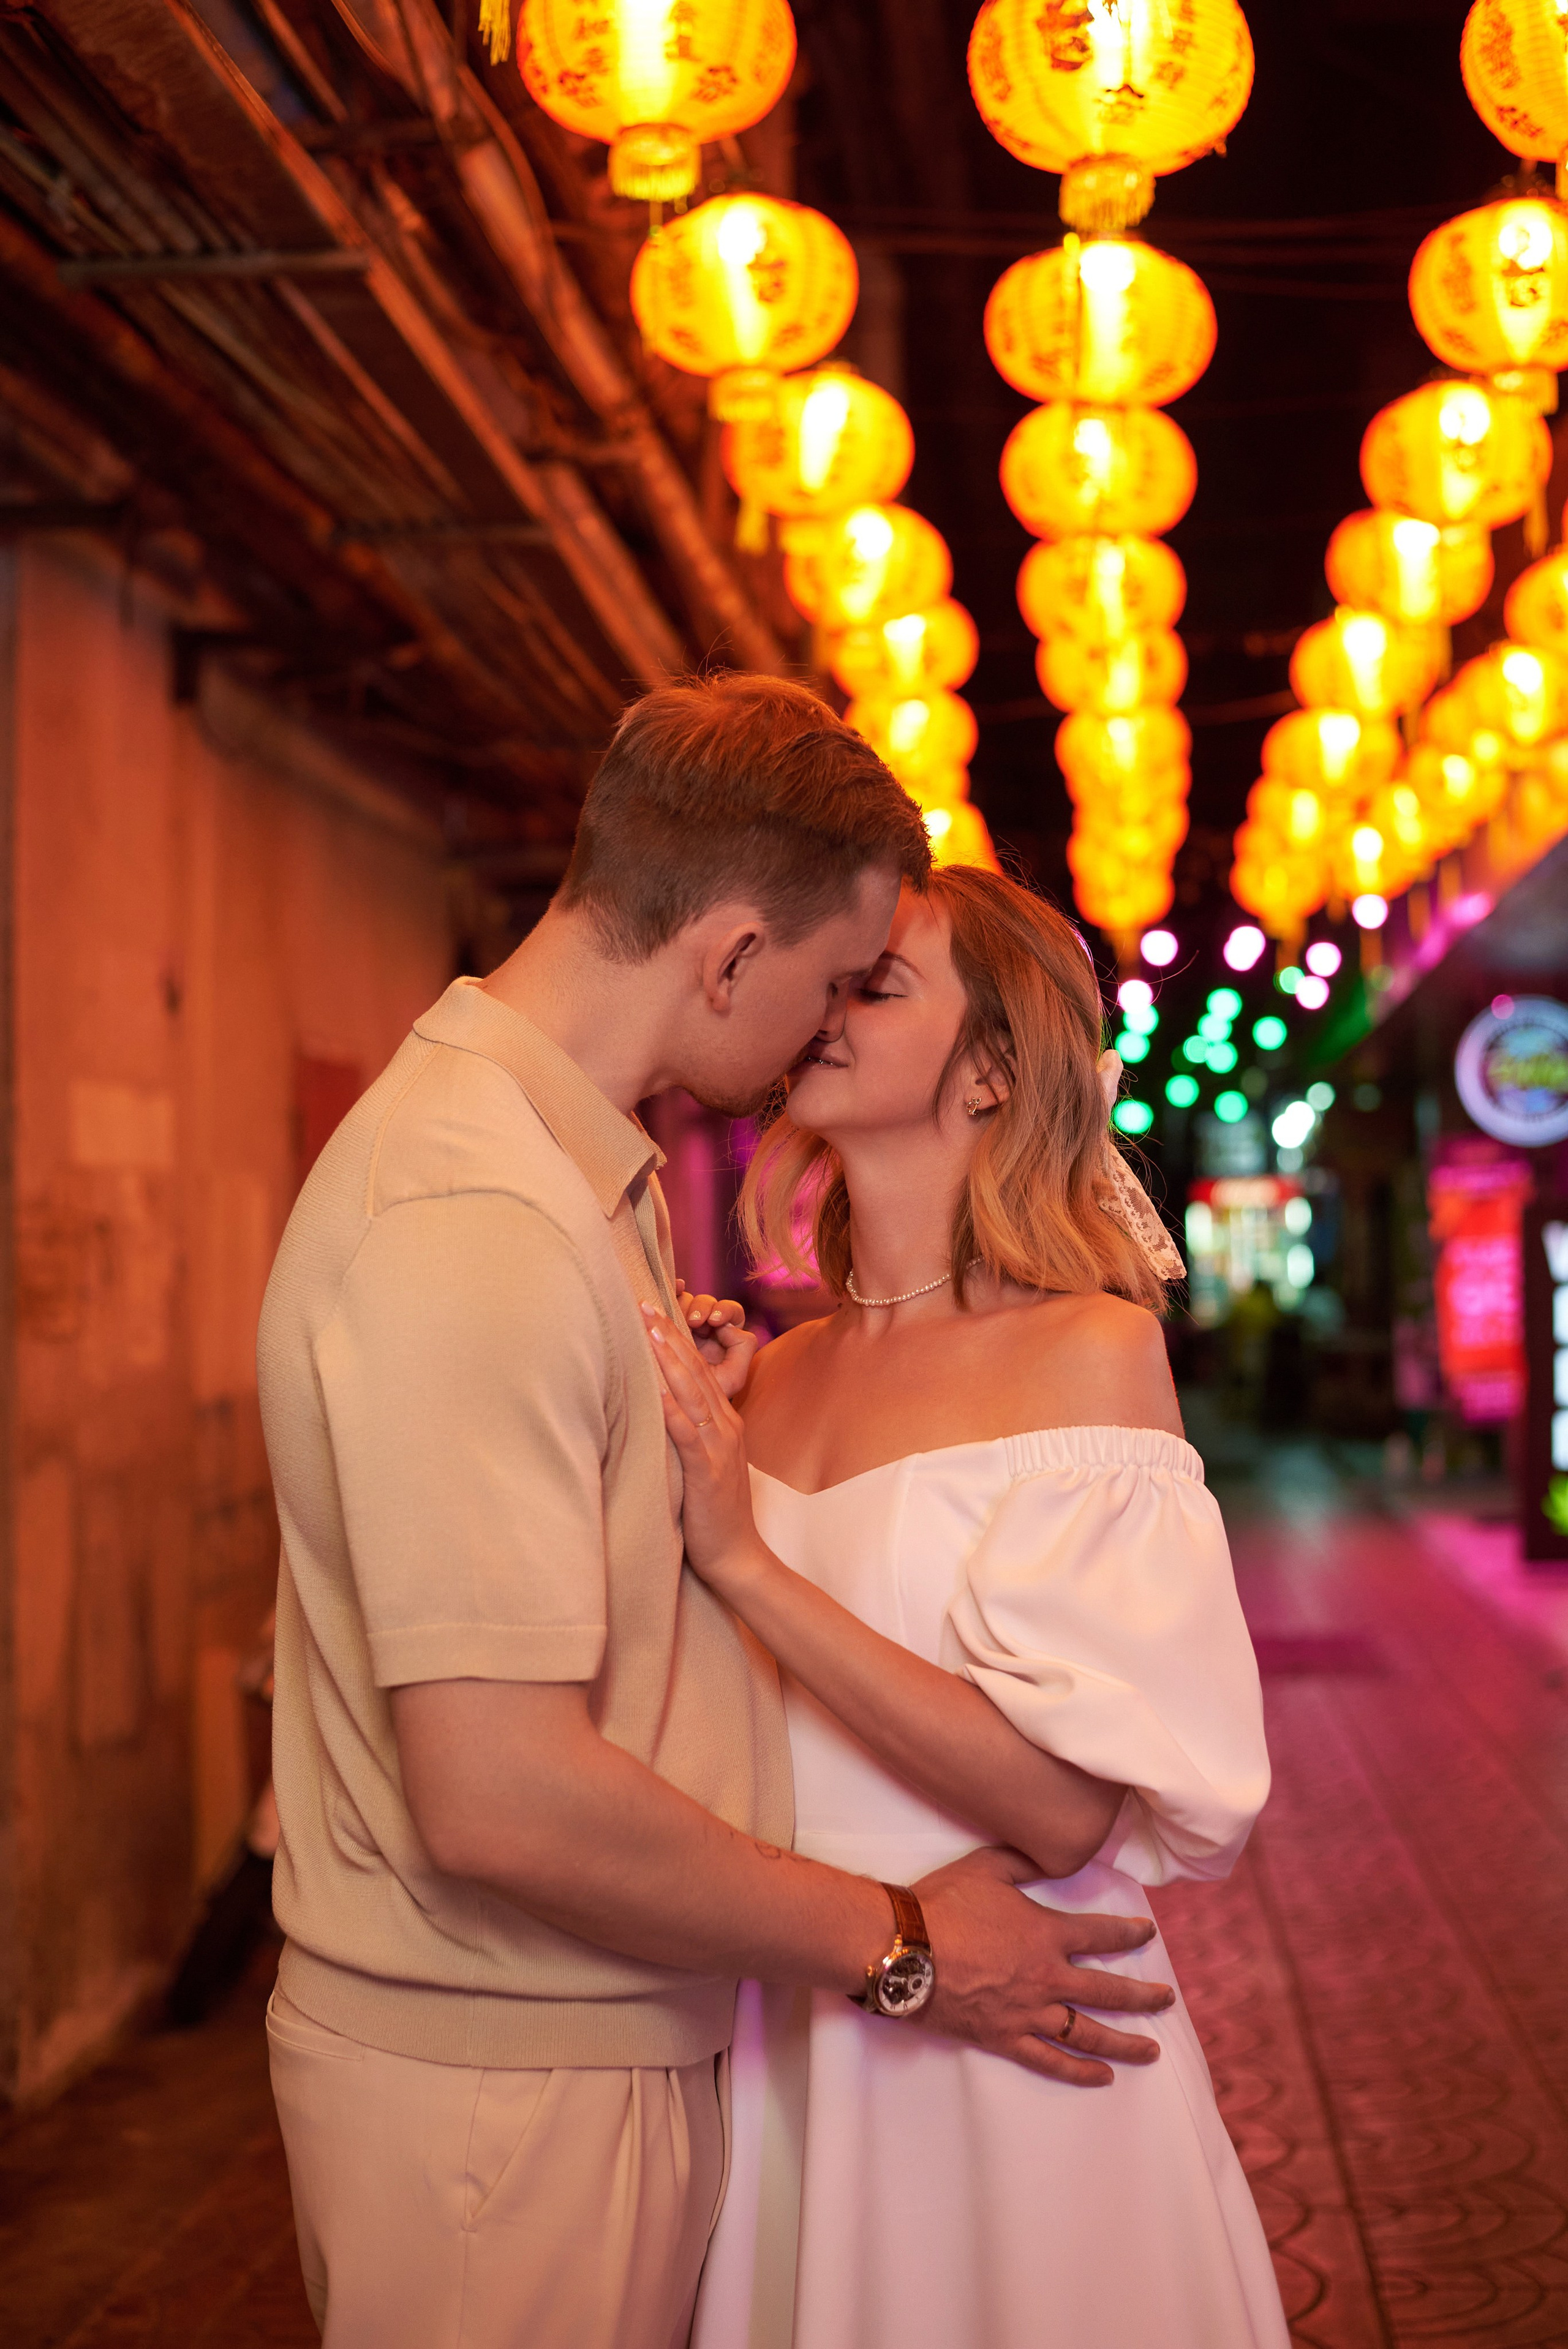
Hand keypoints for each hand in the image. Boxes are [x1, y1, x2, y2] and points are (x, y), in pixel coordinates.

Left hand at [645, 1306, 768, 1597]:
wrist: (735, 1556)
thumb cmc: (711, 1513)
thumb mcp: (700, 1462)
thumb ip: (685, 1433)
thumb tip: (653, 1405)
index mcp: (723, 1421)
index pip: (698, 1369)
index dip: (676, 1338)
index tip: (653, 1309)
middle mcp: (725, 1425)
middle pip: (696, 1370)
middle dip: (669, 1335)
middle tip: (645, 1302)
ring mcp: (719, 1446)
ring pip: (693, 1392)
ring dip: (670, 1360)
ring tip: (649, 1330)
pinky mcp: (708, 1470)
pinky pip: (687, 1432)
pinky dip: (671, 1407)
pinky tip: (655, 1387)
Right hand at [674, 1279, 759, 1400]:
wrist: (681, 1409)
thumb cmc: (707, 1395)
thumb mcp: (733, 1377)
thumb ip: (743, 1350)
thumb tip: (731, 1327)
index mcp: (726, 1336)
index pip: (731, 1312)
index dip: (724, 1311)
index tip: (715, 1321)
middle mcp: (707, 1326)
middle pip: (709, 1303)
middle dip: (703, 1308)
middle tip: (695, 1322)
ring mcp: (685, 1323)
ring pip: (689, 1300)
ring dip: (687, 1304)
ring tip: (681, 1319)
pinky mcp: (666, 1324)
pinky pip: (672, 1299)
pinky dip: (675, 1289)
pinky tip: (675, 1287)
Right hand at [912, 1847, 1171, 2087]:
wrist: (904, 1949)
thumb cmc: (944, 1904)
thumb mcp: (987, 1867)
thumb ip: (1025, 1862)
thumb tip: (1052, 1856)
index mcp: (1047, 1933)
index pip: (1102, 1933)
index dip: (1129, 1933)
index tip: (1148, 1935)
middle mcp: (1048, 1976)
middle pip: (1108, 1990)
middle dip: (1143, 1996)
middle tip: (1167, 1999)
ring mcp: (1029, 2012)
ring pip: (1088, 2033)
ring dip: (1124, 2042)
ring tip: (1151, 2050)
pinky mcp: (1005, 2037)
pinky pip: (1050, 2061)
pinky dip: (1078, 2071)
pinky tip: (1102, 2076)